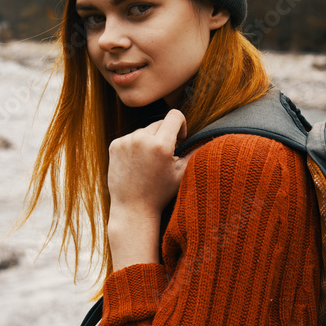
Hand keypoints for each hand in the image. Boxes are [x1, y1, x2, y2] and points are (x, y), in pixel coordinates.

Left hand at [107, 109, 194, 268]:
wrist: (133, 209)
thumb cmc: (160, 194)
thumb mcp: (182, 173)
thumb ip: (195, 153)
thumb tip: (211, 140)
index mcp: (161, 145)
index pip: (175, 115)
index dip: (181, 124)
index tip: (179, 138)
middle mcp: (142, 139)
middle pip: (159, 123)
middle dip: (165, 135)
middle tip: (164, 157)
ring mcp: (126, 142)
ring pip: (144, 130)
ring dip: (149, 141)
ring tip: (149, 163)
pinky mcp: (115, 145)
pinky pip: (130, 137)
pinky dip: (135, 146)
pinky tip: (136, 164)